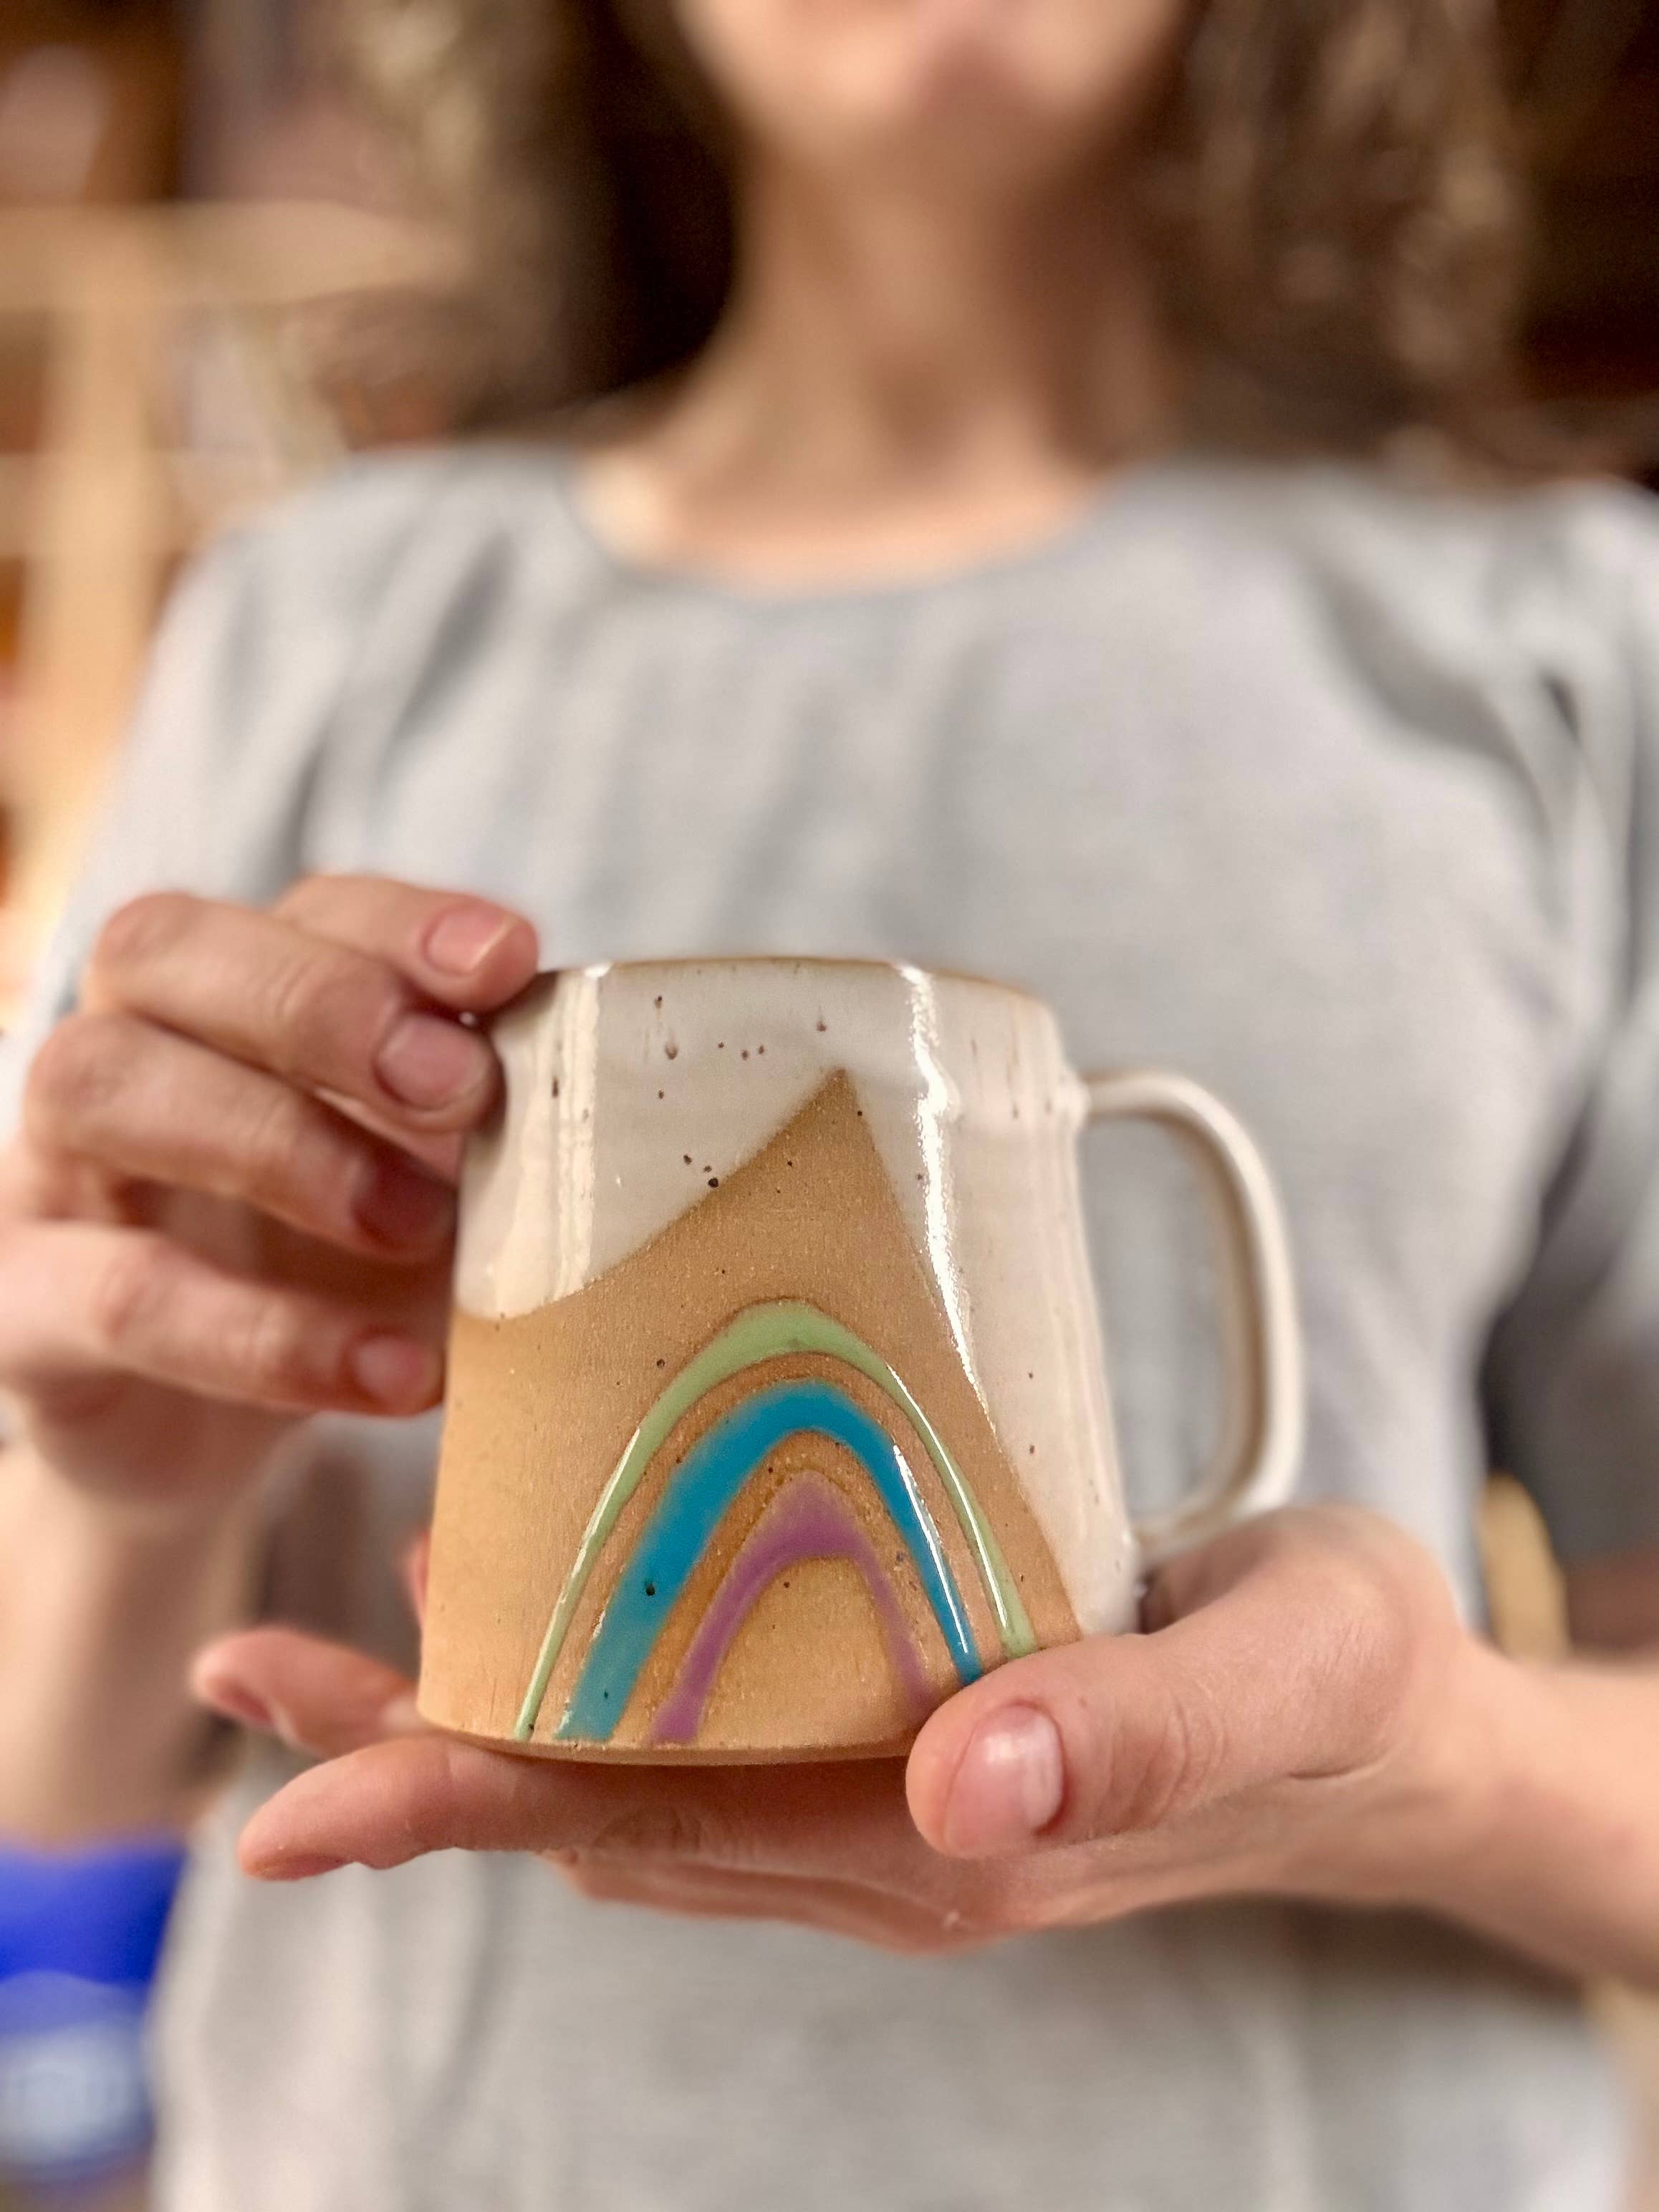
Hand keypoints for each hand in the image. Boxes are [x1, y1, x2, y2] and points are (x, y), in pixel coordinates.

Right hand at [0, 877, 537, 1518]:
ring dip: (278, 1143)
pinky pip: (119, 1294)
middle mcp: (123, 1045)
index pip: (302, 906)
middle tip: (461, 1089)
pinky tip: (392, 1372)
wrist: (201, 1436)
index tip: (510, 959)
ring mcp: (56, 1169)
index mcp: (232, 993)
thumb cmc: (332, 1269)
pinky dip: (268, 1337)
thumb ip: (485, 1131)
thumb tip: (612, 1093)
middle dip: (323, 1006)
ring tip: (420, 1228)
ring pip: (100, 1083)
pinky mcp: (26, 1309)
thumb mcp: (426, 1187)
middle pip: (161, 948)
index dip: (402, 925)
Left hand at [195, 1506, 1487, 1948]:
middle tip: (256, 1672)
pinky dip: (606, 1668)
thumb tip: (969, 1781)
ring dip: (490, 1712)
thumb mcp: (1279, 1678)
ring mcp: (885, 1792)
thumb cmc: (1341, 1686)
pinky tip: (563, 1580)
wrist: (1392, 1725)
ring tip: (362, 1612)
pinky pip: (711, 1724)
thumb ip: (1141, 1726)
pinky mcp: (907, 1730)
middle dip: (417, 1757)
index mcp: (942, 1835)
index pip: (649, 1824)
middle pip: (599, 1807)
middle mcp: (882, 1832)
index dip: (462, 1795)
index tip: (294, 1778)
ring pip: (639, 1771)